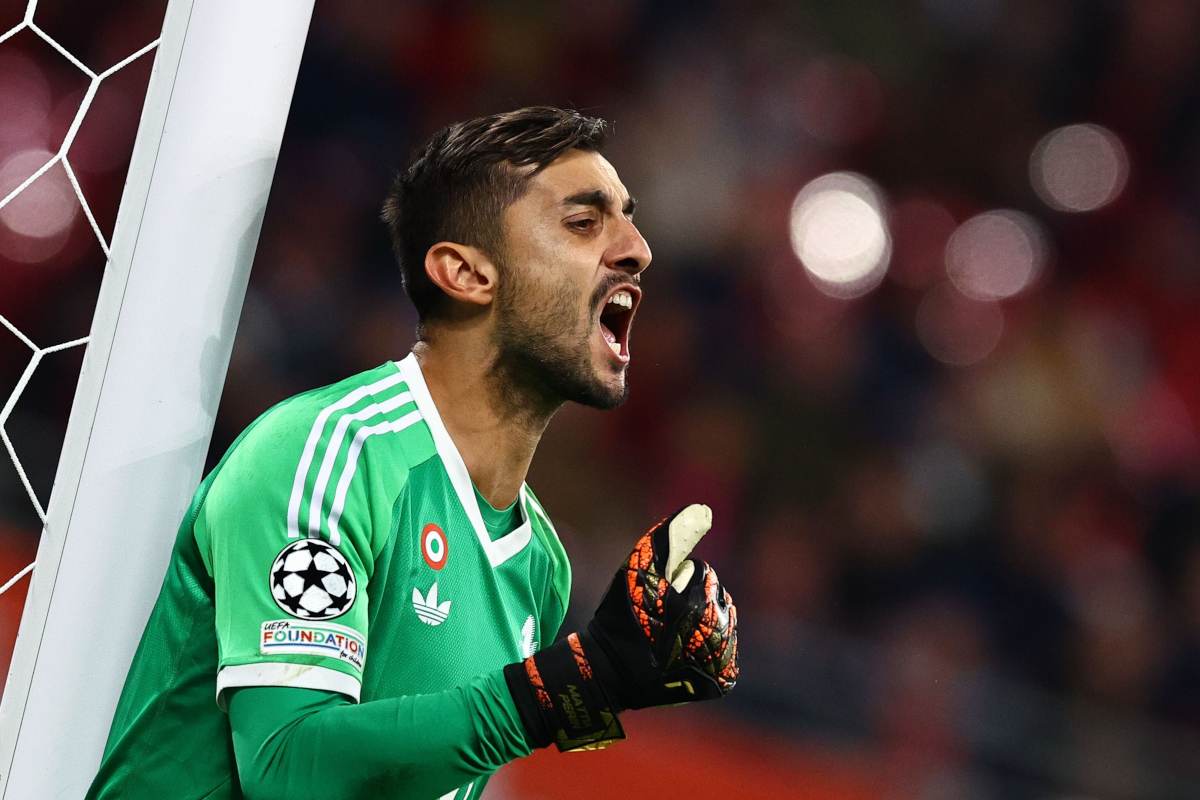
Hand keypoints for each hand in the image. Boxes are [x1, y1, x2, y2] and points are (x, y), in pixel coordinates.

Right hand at [504, 505, 737, 750]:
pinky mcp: (721, 682)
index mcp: (703, 604)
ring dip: (701, 624)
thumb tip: (706, 510)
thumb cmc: (623, 614)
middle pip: (715, 596)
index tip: (655, 599)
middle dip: (692, 600)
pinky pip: (723, 655)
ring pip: (721, 622)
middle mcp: (720, 634)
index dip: (675, 580)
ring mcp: (722, 662)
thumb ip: (674, 536)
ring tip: (671, 637)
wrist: (611, 671)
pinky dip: (706, 653)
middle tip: (661, 619)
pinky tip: (682, 655)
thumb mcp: (641, 567)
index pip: (702, 573)